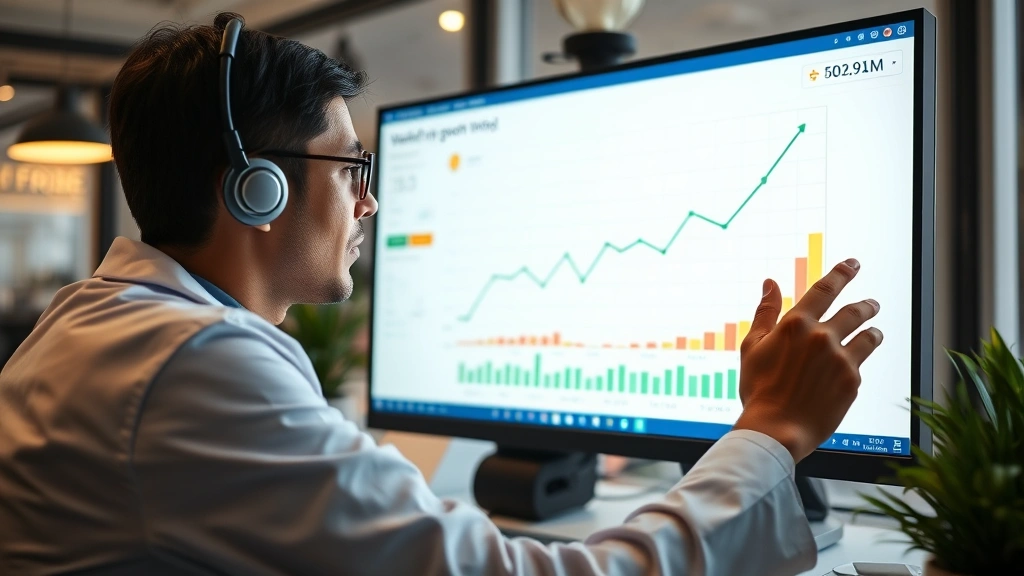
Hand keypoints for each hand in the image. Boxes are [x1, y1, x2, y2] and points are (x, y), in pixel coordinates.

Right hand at [732, 258, 882, 462]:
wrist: (776, 429)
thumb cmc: (758, 389)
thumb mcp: (752, 347)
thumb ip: (765, 312)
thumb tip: (770, 283)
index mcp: (795, 324)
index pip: (825, 289)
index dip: (842, 273)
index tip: (852, 264)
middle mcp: (822, 337)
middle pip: (855, 310)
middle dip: (866, 304)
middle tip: (872, 304)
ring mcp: (840, 359)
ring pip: (869, 336)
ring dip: (873, 331)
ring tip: (874, 332)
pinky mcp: (852, 382)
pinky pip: (860, 366)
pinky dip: (856, 364)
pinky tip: (850, 370)